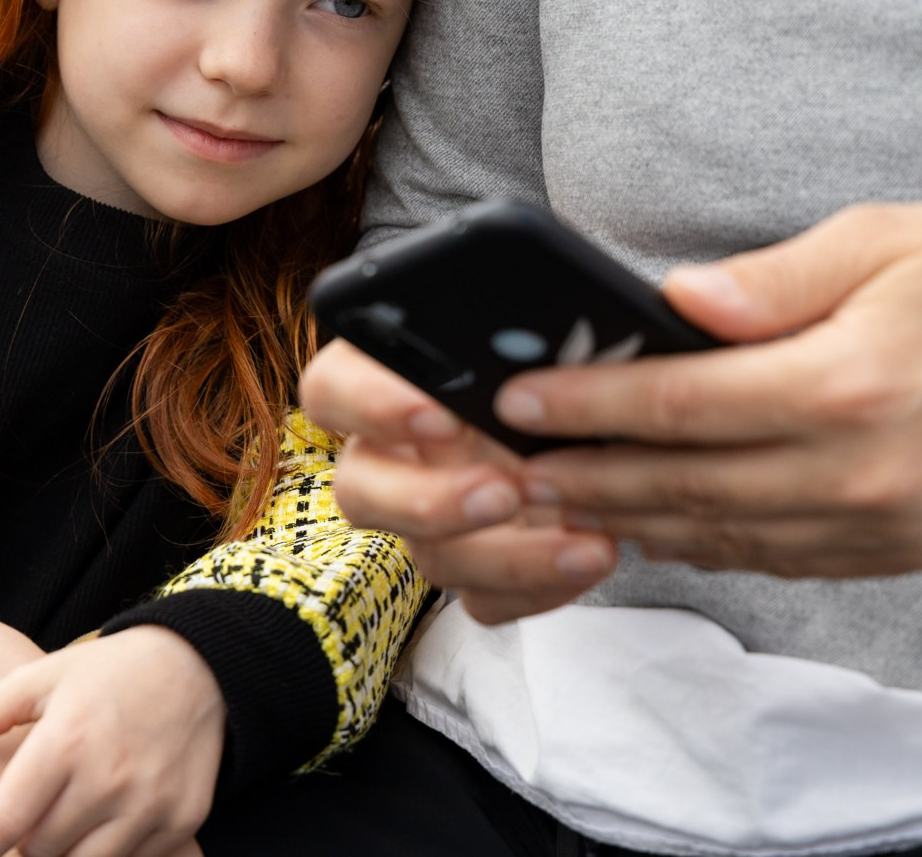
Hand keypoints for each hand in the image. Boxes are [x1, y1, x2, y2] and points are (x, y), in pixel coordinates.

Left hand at [0, 626, 222, 856]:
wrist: (202, 665)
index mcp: (64, 742)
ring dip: (63, 854)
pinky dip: (108, 854)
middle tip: (22, 823)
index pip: (3, 822)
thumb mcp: (41, 679)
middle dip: (21, 847)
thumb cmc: (110, 672)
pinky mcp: (180, 822)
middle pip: (39, 851)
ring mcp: (148, 806)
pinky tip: (101, 827)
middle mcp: (107, 779)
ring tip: (59, 826)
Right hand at [302, 342, 616, 623]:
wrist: (589, 399)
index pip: (332, 390)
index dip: (371, 406)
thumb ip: (513, 331)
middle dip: (431, 502)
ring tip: (586, 540)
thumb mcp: (534, 320)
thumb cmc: (551, 345)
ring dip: (508, 557)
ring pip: (429, 558)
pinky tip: (588, 557)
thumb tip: (535, 341)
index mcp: (381, 378)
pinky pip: (484, 601)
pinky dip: (538, 588)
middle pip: (361, 493)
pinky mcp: (472, 566)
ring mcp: (426, 517)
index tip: (438, 414)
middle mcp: (389, 454)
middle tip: (506, 491)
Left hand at [501, 201, 921, 579]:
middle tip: (504, 463)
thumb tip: (675, 303)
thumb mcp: (883, 239)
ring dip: (626, 516)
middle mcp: (855, 470)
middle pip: (683, 482)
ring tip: (550, 496)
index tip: (517, 400)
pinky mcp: (888, 553)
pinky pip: (767, 556)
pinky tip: (647, 520)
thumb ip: (771, 280)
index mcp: (846, 382)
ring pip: (717, 532)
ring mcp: (873, 524)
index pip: (684, 402)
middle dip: (583, 473)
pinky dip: (698, 541)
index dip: (591, 404)